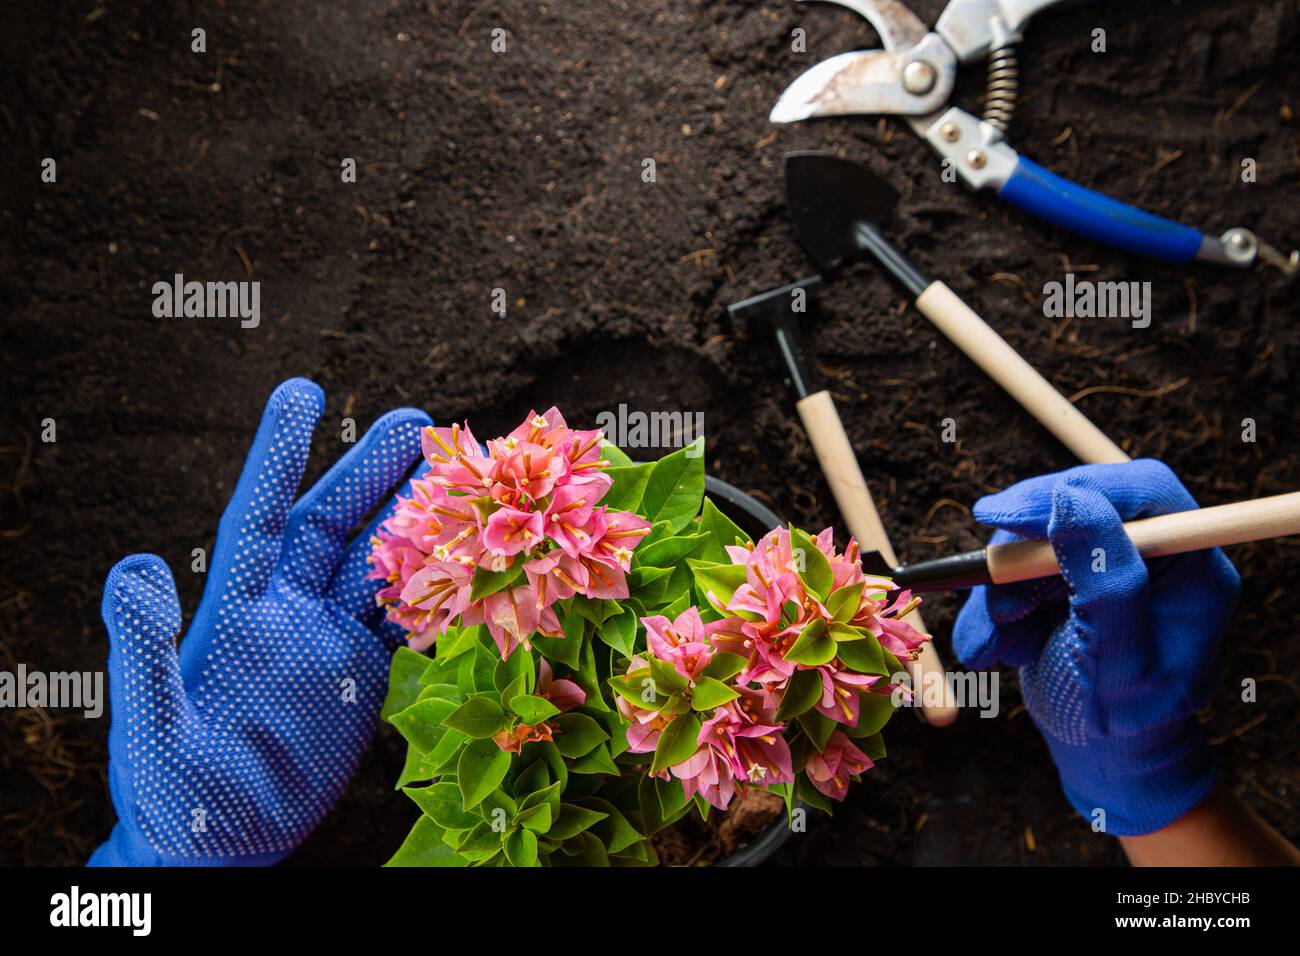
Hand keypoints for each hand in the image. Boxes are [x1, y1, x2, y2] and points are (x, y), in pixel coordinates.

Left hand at [89, 379, 429, 864]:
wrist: (219, 846)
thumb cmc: (173, 791)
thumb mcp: (154, 724)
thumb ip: (144, 649)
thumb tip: (133, 566)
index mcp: (237, 611)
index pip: (265, 516)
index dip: (283, 453)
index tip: (304, 390)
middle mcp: (287, 612)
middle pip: (337, 525)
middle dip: (376, 471)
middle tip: (420, 420)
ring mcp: (328, 641)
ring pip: (380, 565)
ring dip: (417, 520)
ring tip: (459, 477)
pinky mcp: (362, 675)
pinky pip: (405, 620)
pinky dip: (438, 589)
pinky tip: (469, 560)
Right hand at [952, 460, 1239, 835]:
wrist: (1102, 760)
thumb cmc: (1125, 725)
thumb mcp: (1118, 663)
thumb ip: (1105, 583)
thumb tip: (1070, 501)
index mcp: (1192, 569)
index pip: (1142, 494)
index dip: (1073, 491)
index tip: (1004, 514)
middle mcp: (1153, 557)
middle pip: (1077, 507)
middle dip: (1022, 552)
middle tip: (985, 581)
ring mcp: (1106, 566)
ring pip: (1036, 541)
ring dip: (1000, 592)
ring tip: (996, 646)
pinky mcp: (1068, 581)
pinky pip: (1016, 571)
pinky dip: (994, 609)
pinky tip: (995, 649)